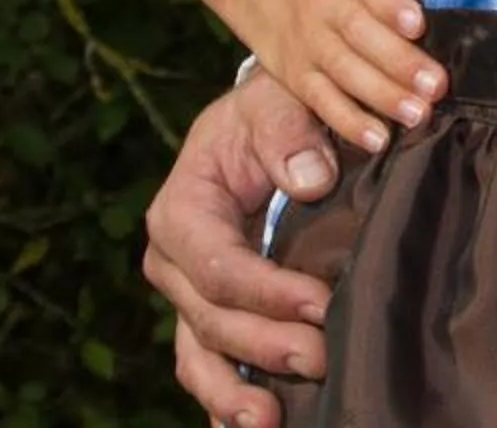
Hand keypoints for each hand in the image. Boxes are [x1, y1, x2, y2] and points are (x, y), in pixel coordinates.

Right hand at [141, 74, 337, 427]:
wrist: (268, 123)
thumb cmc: (273, 112)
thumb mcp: (279, 101)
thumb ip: (291, 134)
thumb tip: (311, 180)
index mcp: (182, 210)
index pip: (218, 265)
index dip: (266, 292)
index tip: (321, 304)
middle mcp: (174, 262)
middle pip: (210, 319)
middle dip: (264, 346)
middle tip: (322, 360)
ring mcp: (189, 295)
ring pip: (200, 356)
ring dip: (232, 394)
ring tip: (270, 421)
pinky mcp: (211, 315)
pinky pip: (209, 366)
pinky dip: (226, 401)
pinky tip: (253, 427)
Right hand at [212, 0, 443, 151]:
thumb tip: (464, 0)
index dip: (392, 2)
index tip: (419, 23)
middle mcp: (327, 1)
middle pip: (361, 32)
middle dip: (401, 62)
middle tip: (437, 85)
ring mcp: (308, 39)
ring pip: (345, 69)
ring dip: (384, 95)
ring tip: (418, 114)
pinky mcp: (294, 73)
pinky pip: (322, 99)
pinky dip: (349, 121)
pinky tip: (377, 138)